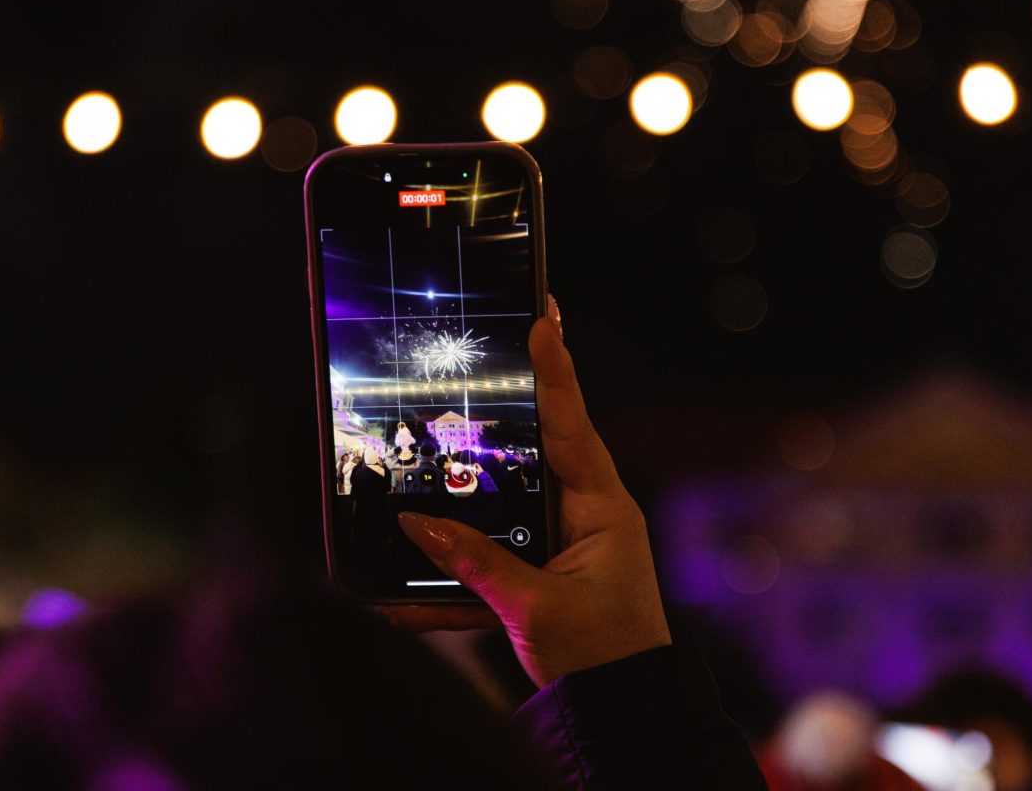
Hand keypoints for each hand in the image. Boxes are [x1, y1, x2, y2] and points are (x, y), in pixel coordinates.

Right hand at [392, 299, 671, 687]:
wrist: (621, 713)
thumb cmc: (602, 657)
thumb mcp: (533, 607)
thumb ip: (474, 562)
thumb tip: (416, 525)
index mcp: (602, 510)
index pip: (573, 426)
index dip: (556, 372)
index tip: (544, 318)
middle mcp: (586, 514)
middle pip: (537, 449)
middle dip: (506, 415)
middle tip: (481, 362)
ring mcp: (564, 542)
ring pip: (506, 501)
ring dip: (468, 496)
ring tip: (431, 460)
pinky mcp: (542, 572)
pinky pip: (493, 556)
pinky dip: (458, 573)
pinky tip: (409, 600)